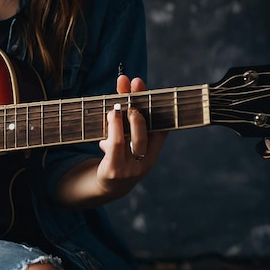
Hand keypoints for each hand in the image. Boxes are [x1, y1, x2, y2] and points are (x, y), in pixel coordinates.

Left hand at [96, 75, 167, 195]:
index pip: (160, 129)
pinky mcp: (114, 171)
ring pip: (128, 141)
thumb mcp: (127, 140)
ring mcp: (130, 168)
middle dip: (137, 115)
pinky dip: (111, 131)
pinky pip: (114, 148)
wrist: (109, 186)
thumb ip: (126, 115)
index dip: (153, 107)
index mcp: (154, 152)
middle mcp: (145, 161)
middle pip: (144, 134)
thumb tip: (123, 83)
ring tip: (115, 109)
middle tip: (129, 104)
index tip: (140, 85)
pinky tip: (108, 119)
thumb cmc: (120, 156)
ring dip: (120, 122)